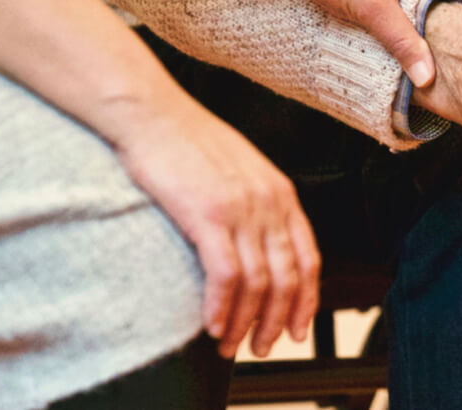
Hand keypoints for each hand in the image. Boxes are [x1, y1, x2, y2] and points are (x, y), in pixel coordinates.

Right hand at [103, 94, 320, 358]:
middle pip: (288, 278)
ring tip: (230, 345)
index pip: (309, 259)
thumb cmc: (187, 141)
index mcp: (281, 193)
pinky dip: (222, 307)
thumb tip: (257, 245)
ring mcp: (241, 208)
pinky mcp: (208, 214)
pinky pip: (226, 275)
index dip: (306, 300)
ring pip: (259, 283)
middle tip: (261, 347)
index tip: (296, 328)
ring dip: (245, 322)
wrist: (152, 113)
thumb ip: (256, 205)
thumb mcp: (240, 170)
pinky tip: (212, 325)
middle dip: (276, 321)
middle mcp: (269, 202)